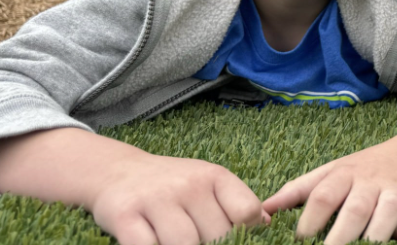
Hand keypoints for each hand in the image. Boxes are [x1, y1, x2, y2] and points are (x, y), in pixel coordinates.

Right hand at [90, 152, 269, 244]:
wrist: (118, 172)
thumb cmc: (173, 186)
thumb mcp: (208, 184)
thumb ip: (236, 204)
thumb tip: (265, 224)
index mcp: (214, 176)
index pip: (246, 211)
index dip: (245, 234)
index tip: (235, 240)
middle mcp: (187, 184)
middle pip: (217, 236)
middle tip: (204, 243)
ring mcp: (156, 199)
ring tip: (181, 244)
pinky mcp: (124, 216)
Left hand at [263, 139, 396, 244]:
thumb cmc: (361, 171)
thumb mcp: (329, 173)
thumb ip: (297, 192)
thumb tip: (262, 212)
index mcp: (343, 174)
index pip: (323, 196)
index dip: (310, 220)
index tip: (299, 241)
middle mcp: (370, 181)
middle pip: (355, 209)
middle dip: (341, 236)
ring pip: (388, 211)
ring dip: (376, 235)